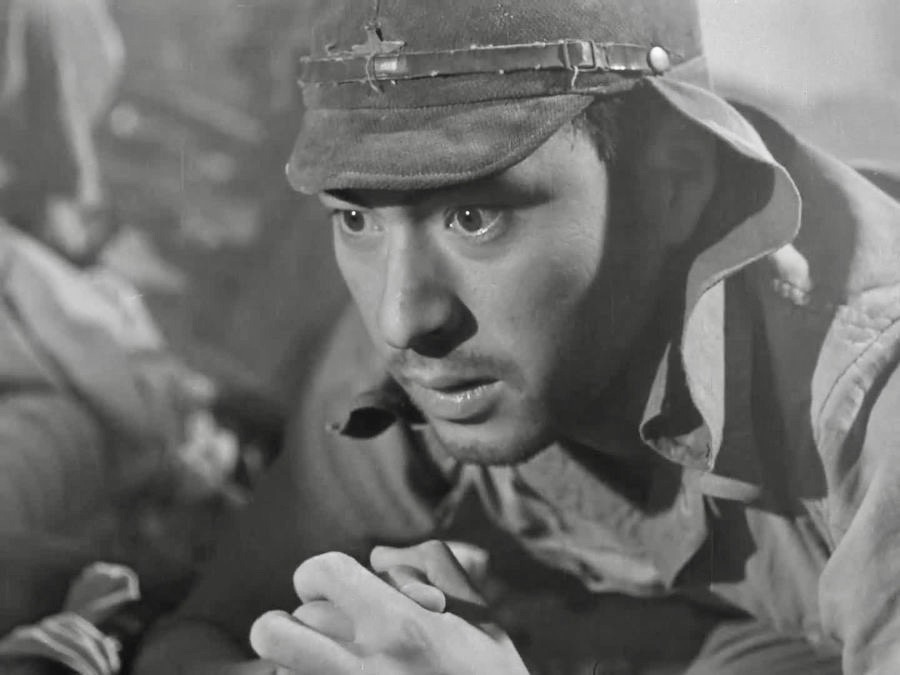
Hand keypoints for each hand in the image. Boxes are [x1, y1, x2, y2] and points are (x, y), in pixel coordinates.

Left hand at [249, 545, 528, 674]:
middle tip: (310, 632)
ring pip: (278, 672)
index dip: (318, 574)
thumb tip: (380, 554)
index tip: (328, 586)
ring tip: (315, 665)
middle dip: (290, 625)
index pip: (322, 573)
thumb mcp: (481, 623)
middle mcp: (366, 667)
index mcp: (402, 626)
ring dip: (290, 664)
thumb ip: (437, 573)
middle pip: (281, 629)